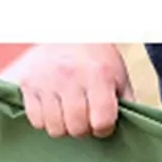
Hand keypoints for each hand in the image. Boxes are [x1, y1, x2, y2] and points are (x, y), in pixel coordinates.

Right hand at [17, 43, 133, 137]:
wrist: (68, 31)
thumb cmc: (97, 58)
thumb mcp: (119, 76)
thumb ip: (126, 103)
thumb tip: (134, 130)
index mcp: (98, 75)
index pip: (101, 122)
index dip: (104, 128)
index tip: (103, 122)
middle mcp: (69, 77)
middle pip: (77, 128)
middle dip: (84, 129)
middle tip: (85, 118)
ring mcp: (45, 80)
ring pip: (55, 128)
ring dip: (64, 127)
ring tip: (69, 114)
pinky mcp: (27, 83)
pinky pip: (35, 120)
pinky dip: (45, 120)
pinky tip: (54, 109)